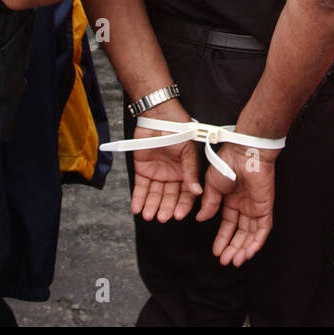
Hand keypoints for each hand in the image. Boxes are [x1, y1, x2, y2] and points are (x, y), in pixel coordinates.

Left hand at [129, 99, 201, 221]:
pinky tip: (137, 208)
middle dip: (165, 208)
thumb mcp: (189, 152)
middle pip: (169, 197)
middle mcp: (172, 176)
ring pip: (154, 195)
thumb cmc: (179, 131)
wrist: (159, 117)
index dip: (182, 205)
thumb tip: (197, 191)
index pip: (185, 194)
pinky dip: (138, 198)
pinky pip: (140, 187)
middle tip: (162, 217)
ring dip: (151, 206)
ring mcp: (157, 174)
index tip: (179, 215)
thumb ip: (191, 172)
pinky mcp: (143, 170)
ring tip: (148, 216)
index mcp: (186, 173)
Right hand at [196, 143, 275, 265]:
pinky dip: (256, 242)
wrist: (244, 153)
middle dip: (232, 248)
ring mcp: (256, 206)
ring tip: (234, 261)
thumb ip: (209, 203)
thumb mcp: (212, 185)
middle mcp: (245, 205)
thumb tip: (201, 219)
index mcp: (232, 199)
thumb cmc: (228, 162)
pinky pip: (263, 229)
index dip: (222, 238)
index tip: (216, 251)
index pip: (229, 224)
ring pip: (251, 234)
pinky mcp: (265, 207)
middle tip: (225, 261)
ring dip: (243, 249)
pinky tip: (247, 253)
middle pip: (240, 232)